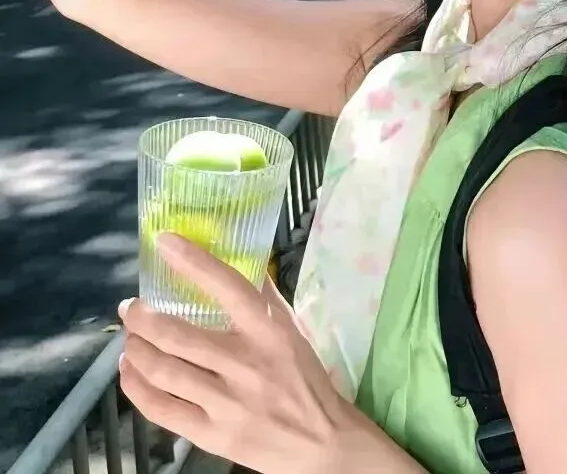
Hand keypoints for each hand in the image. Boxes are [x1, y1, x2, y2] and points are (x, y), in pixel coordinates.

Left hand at [118, 233, 367, 473]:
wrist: (321, 442)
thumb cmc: (306, 379)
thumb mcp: (293, 332)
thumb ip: (266, 299)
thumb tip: (245, 260)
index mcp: (269, 331)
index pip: (228, 286)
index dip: (194, 262)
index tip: (165, 242)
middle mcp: (245, 363)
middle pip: (178, 335)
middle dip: (143, 318)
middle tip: (130, 307)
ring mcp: (225, 401)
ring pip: (164, 371)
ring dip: (136, 350)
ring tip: (129, 338)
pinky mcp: (211, 434)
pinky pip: (161, 409)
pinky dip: (136, 387)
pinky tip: (129, 372)